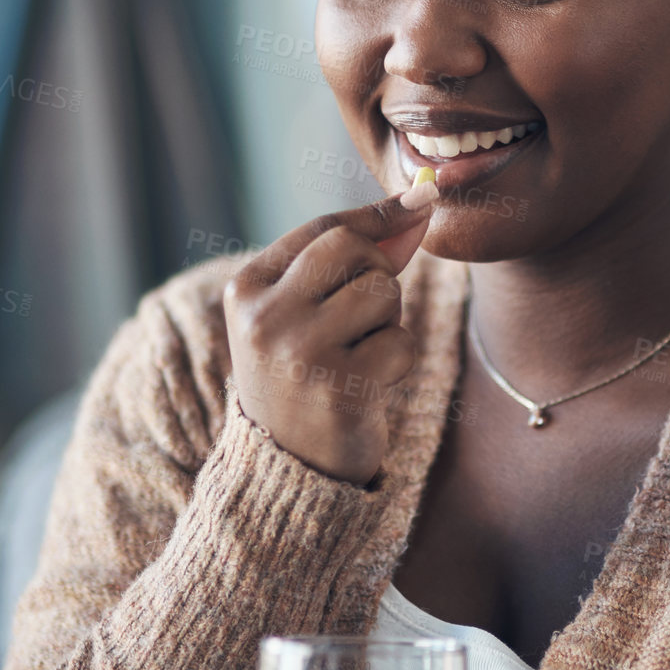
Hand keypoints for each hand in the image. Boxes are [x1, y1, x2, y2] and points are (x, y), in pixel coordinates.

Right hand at [223, 181, 438, 485]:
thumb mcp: (308, 311)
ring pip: (383, 292)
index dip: (379, 215)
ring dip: (388, 321)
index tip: (423, 200)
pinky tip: (368, 387)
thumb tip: (420, 202)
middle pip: (356, 249)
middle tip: (363, 317)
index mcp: (247, 289)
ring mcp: (299, 353)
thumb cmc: (305, 375)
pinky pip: (400, 342)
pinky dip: (397, 362)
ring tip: (357, 355)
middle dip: (379, 272)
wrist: (289, 468)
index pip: (324, 229)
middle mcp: (265, 317)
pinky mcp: (339, 389)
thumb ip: (355, 258)